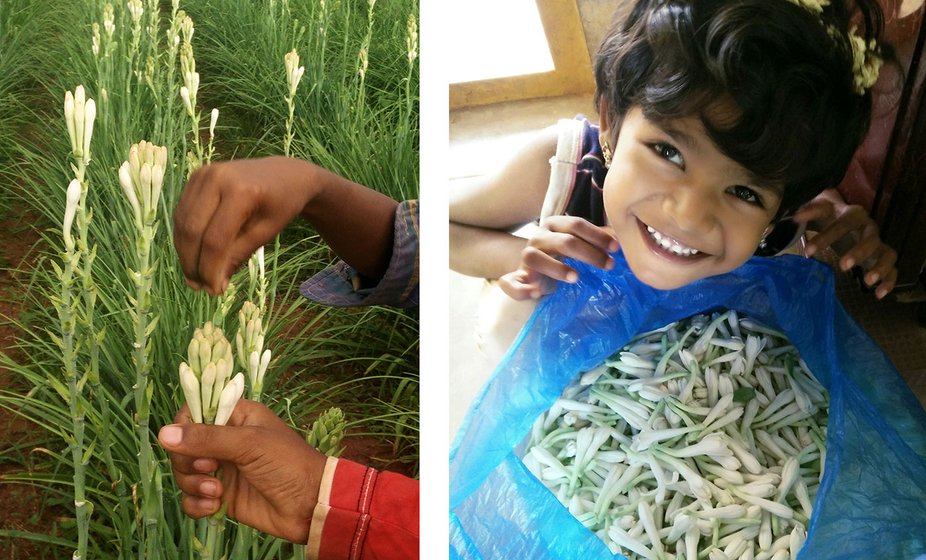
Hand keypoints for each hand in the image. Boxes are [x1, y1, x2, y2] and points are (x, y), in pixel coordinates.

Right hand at [158, 400, 326, 543]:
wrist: (310, 506)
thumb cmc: (288, 464)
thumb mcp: (250, 444)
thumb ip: (207, 438)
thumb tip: (163, 433)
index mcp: (237, 416)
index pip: (194, 411)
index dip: (184, 427)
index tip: (188, 442)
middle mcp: (226, 440)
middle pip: (183, 446)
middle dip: (188, 462)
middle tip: (210, 470)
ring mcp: (223, 469)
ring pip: (185, 473)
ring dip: (193, 485)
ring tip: (217, 492)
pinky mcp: (221, 496)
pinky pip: (192, 498)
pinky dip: (197, 505)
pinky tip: (214, 507)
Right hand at [173, 157, 316, 294]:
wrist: (285, 173)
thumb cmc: (281, 205)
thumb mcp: (266, 232)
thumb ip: (239, 255)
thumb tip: (215, 286)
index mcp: (241, 191)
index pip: (216, 238)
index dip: (210, 268)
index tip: (213, 291)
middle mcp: (217, 178)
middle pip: (193, 230)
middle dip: (193, 263)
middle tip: (198, 287)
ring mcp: (204, 174)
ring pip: (183, 221)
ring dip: (185, 252)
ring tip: (194, 276)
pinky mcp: (196, 176)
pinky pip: (183, 211)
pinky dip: (185, 236)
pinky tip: (193, 255)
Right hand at [498, 216, 618, 299]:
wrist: (532, 271)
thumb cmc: (561, 256)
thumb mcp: (578, 245)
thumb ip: (596, 240)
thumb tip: (622, 237)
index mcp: (554, 225)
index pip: (575, 224)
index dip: (597, 235)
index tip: (616, 249)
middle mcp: (537, 237)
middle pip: (563, 241)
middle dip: (588, 253)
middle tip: (608, 265)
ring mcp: (524, 258)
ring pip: (534, 257)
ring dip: (556, 267)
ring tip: (576, 278)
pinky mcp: (516, 278)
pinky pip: (510, 282)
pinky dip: (522, 288)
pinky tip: (538, 293)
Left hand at [793, 192, 896, 298]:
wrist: (843, 214)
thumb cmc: (829, 215)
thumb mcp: (818, 210)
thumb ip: (808, 212)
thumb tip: (794, 218)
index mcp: (853, 214)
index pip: (843, 223)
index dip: (827, 236)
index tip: (808, 251)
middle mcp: (869, 228)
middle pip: (871, 238)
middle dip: (858, 252)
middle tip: (843, 266)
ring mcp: (878, 243)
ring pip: (888, 254)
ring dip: (880, 267)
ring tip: (867, 281)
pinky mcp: (882, 257)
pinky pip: (893, 269)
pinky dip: (889, 281)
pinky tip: (878, 294)